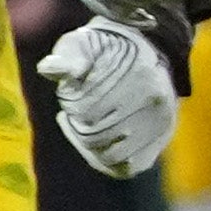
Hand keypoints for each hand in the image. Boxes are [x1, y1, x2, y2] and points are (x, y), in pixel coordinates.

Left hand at [37, 16, 181, 179]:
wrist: (145, 47)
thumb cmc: (105, 47)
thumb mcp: (83, 42)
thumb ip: (67, 56)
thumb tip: (47, 68)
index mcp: (141, 77)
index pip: (89, 110)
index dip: (71, 105)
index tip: (69, 93)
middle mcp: (158, 105)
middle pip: (98, 136)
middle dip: (78, 125)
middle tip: (74, 110)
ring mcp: (162, 126)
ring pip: (112, 157)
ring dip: (89, 144)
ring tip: (84, 124)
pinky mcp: (161, 140)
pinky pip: (127, 167)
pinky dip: (104, 160)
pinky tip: (94, 143)